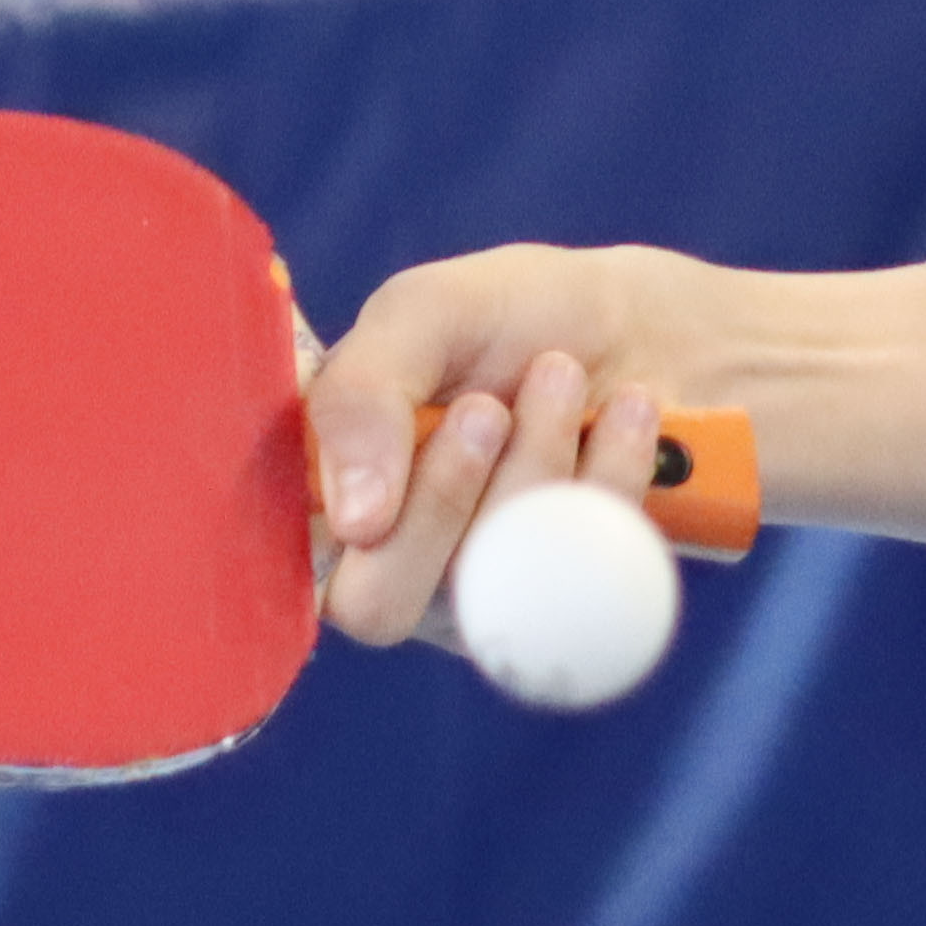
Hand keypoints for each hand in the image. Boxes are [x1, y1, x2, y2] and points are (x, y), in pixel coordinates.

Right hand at [308, 243, 699, 651]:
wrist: (643, 324)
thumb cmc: (512, 318)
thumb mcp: (423, 315)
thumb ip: (360, 393)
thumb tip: (353, 521)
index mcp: (325, 494)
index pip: (282, 566)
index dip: (343, 520)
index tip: (416, 435)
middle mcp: (387, 563)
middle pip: (377, 606)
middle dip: (443, 500)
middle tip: (491, 407)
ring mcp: (475, 598)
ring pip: (484, 588)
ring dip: (535, 465)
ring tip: (561, 376)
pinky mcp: (564, 610)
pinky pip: (580, 585)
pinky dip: (608, 482)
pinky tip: (627, 415)